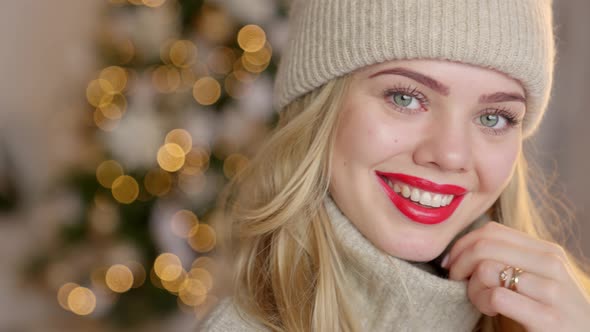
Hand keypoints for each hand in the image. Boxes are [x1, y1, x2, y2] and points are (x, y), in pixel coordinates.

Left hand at [443, 222, 589, 331]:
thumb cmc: (549, 311)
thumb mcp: (536, 278)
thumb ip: (511, 258)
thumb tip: (463, 247)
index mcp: (548, 251)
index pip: (492, 230)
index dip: (463, 244)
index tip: (452, 262)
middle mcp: (552, 265)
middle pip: (485, 246)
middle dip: (460, 263)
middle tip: (457, 281)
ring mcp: (552, 291)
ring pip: (486, 270)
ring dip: (472, 288)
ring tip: (480, 300)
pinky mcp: (548, 318)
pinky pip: (496, 296)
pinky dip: (482, 303)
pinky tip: (490, 310)